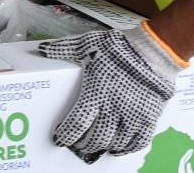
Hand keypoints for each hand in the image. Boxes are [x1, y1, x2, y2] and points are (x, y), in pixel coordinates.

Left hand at [39, 23, 185, 161]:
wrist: (152, 50)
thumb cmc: (119, 47)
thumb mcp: (87, 44)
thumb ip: (63, 49)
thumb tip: (41, 49)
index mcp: (95, 94)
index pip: (76, 124)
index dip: (66, 135)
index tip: (60, 139)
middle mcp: (112, 110)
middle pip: (96, 138)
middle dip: (84, 144)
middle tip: (79, 144)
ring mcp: (132, 116)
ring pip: (115, 142)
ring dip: (104, 147)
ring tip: (97, 146)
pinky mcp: (148, 118)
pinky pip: (138, 142)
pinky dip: (127, 149)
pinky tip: (119, 149)